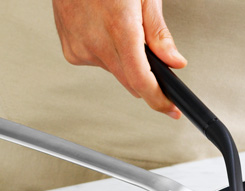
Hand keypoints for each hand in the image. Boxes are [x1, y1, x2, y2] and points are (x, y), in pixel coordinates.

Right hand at [52, 0, 187, 117]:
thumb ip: (159, 33)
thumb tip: (174, 62)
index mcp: (119, 26)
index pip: (141, 79)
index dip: (159, 99)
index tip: (171, 109)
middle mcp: (96, 41)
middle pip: (130, 82)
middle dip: (148, 80)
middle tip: (160, 71)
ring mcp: (79, 47)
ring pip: (115, 72)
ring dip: (126, 63)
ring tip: (124, 31)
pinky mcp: (70, 50)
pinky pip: (98, 63)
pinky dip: (108, 54)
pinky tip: (106, 32)